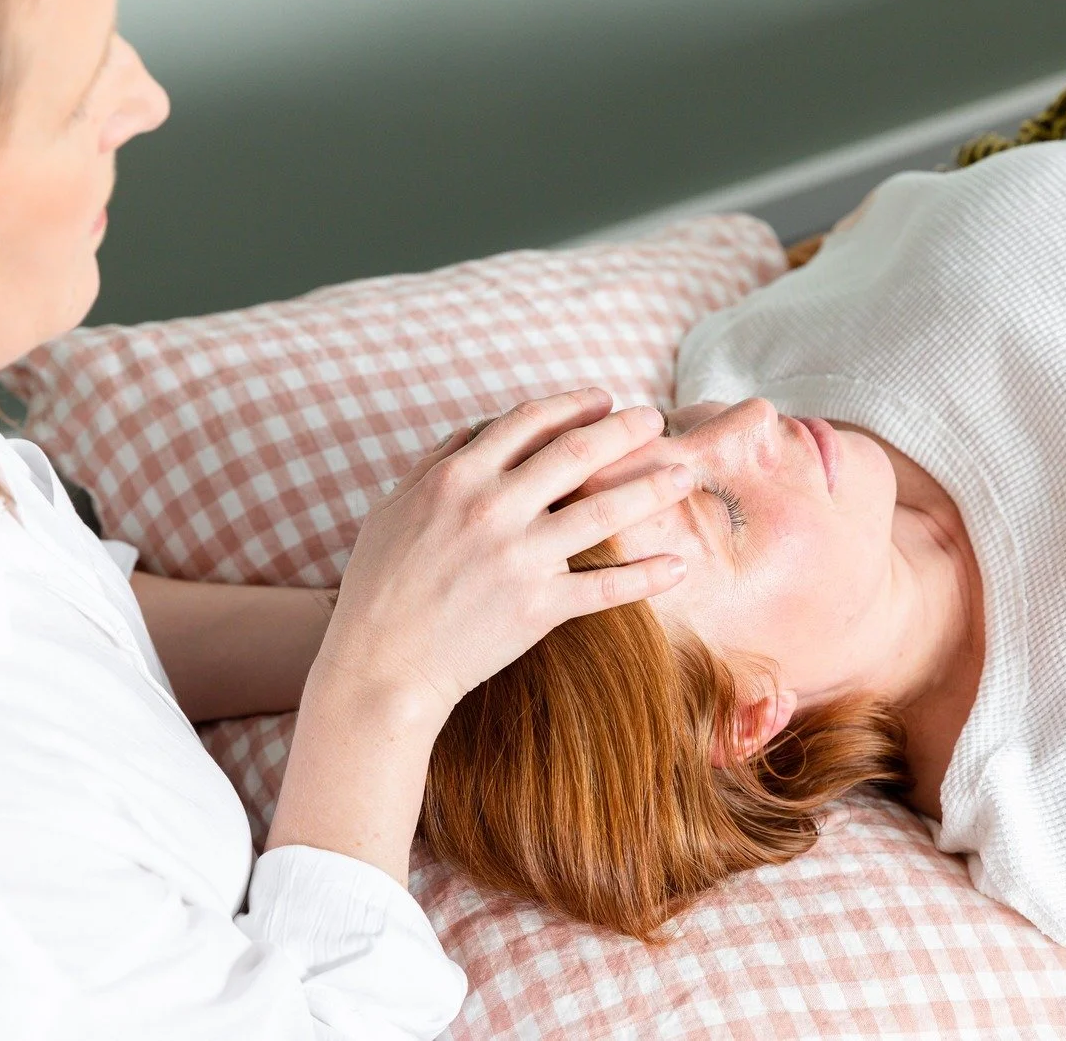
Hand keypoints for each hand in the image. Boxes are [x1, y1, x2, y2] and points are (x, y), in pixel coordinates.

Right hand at [309, 387, 693, 719]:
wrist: (380, 666)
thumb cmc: (380, 586)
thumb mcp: (393, 508)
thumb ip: (438, 462)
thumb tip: (480, 429)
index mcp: (457, 477)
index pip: (529, 421)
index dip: (574, 405)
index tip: (604, 400)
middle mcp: (492, 509)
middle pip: (577, 452)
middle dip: (625, 431)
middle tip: (656, 422)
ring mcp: (519, 558)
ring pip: (604, 511)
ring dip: (652, 488)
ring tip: (685, 475)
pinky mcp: (538, 607)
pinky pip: (606, 586)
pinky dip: (647, 576)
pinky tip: (678, 565)